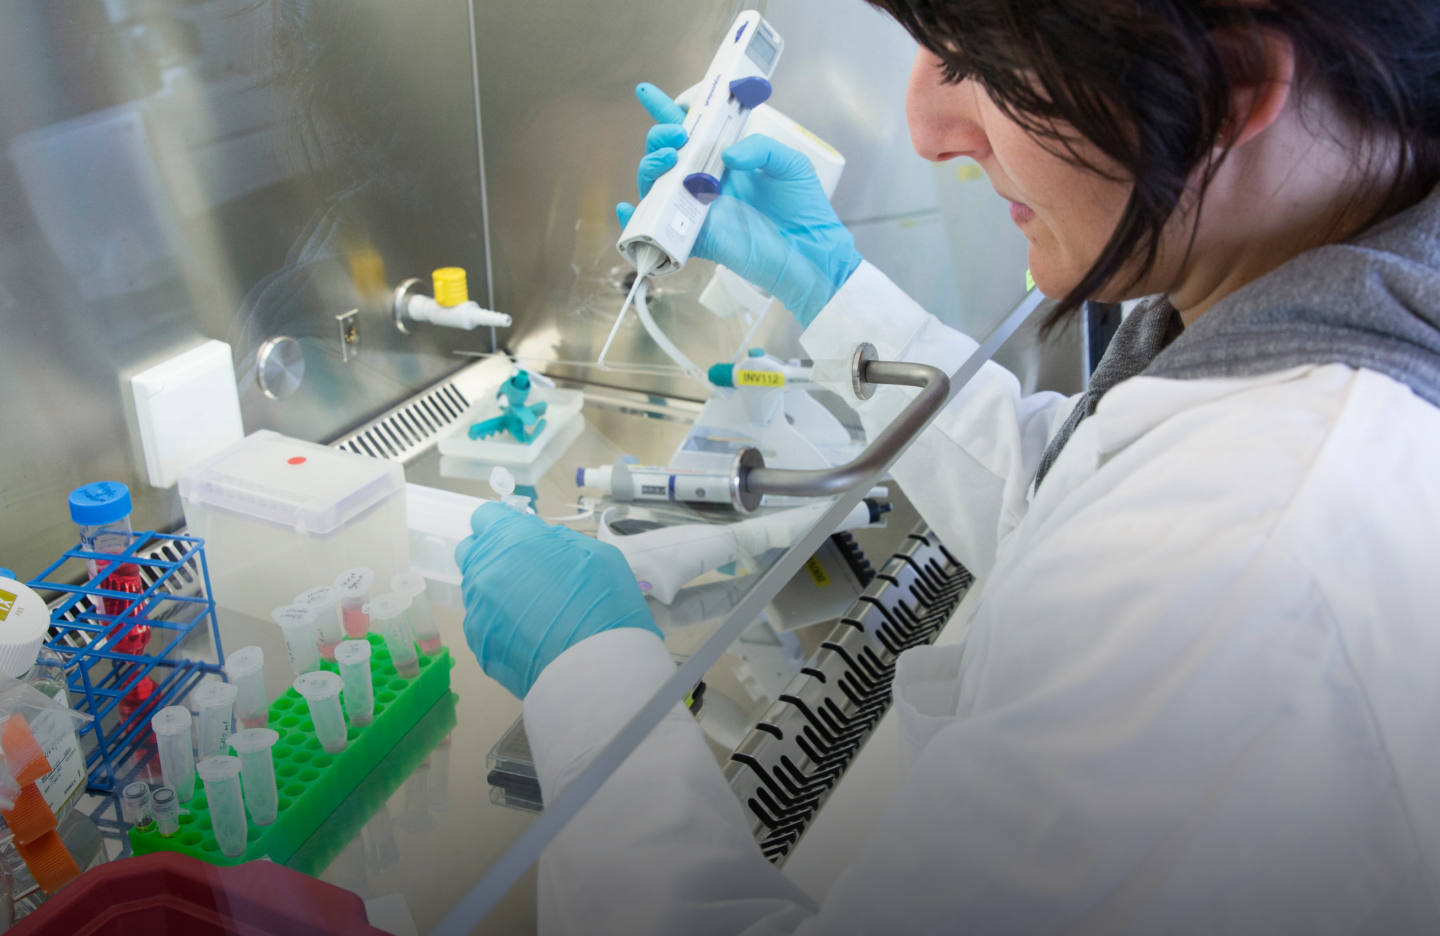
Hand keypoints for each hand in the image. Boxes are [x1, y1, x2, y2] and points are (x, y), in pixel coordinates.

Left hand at [456, 503, 660, 697]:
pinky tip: (531, 636)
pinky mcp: (479, 646)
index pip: (484, 516)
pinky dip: (502, 624)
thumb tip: (540, 540)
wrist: (598, 669)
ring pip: (477, 589)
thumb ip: (558, 540)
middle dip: (493, 552)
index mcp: (511, 541)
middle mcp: (484, 572)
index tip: (521, 534)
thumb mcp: (596, 553)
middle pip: (472, 551)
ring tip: (534, 609)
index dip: (503, 522)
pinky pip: (484, 623)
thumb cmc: (604, 603)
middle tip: (527, 569)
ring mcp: (477, 611)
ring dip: (498, 590)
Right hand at [616, 83, 862, 326]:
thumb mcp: (789, 163)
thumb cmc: (804, 209)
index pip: (690, 132)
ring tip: (670, 155)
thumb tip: (727, 153)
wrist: (811, 250)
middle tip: (678, 132)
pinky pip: (657, 230)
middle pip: (665, 155)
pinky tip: (629, 206)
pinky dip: (637, 220)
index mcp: (725, 160)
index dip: (668, 112)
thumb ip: (760, 148)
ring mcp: (698, 209)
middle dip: (660, 136)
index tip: (651, 95)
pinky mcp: (697, 238)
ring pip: (656, 185)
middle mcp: (706, 182)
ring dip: (651, 165)